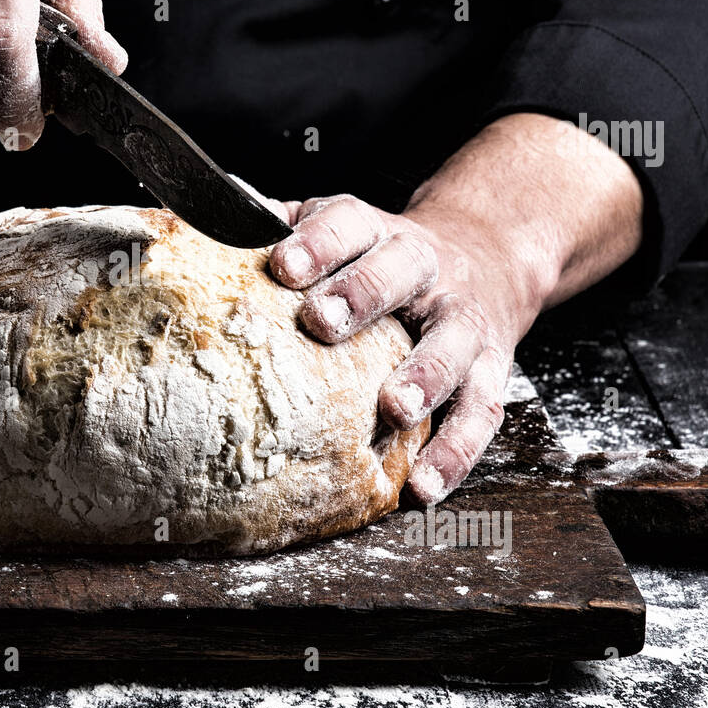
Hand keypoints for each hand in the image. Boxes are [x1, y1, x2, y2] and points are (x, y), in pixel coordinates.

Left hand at [267, 193, 540, 505]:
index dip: (317, 242)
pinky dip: (454, 453)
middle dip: (363, 295)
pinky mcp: (492, 370)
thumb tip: (216, 221)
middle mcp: (427, 269)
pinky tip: (422, 486)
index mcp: (379, 233)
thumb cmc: (385, 254)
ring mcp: (464, 320)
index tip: (282, 265)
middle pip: (399, 273)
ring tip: (395, 409)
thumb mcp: (344, 227)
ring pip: (452, 344)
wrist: (489, 252)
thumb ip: (285, 229)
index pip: (349, 224)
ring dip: (426, 377)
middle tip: (323, 322)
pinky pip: (479, 412)